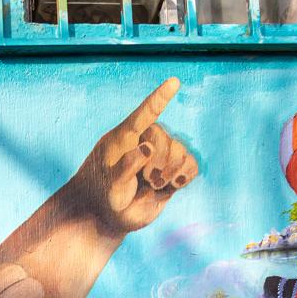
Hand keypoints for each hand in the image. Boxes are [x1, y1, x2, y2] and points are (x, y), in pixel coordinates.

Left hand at [73, 78, 197, 238]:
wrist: (112, 215)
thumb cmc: (105, 196)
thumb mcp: (111, 186)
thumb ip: (125, 167)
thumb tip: (147, 147)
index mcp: (125, 137)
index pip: (144, 115)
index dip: (159, 99)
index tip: (174, 82)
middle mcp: (146, 140)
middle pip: (165, 140)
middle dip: (159, 164)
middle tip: (146, 181)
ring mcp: (161, 155)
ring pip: (180, 152)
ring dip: (170, 173)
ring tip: (153, 185)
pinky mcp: (173, 170)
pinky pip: (191, 165)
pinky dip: (185, 176)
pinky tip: (173, 185)